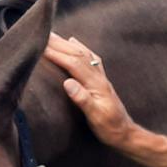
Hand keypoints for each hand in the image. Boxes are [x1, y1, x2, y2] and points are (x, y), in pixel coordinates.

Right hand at [42, 33, 135, 147]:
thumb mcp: (95, 117)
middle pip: (78, 54)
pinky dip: (80, 48)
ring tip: (54, 35)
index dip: (58, 54)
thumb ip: (82, 99)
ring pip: (83, 54)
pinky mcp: (100, 80)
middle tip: (43, 33)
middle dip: (60, 44)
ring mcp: (101, 77)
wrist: (125, 133)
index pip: (74, 64)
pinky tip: (75, 43)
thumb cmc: (110, 128)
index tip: (41, 47)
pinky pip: (90, 58)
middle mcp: (99, 77)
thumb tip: (67, 82)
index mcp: (96, 84)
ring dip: (68, 43)